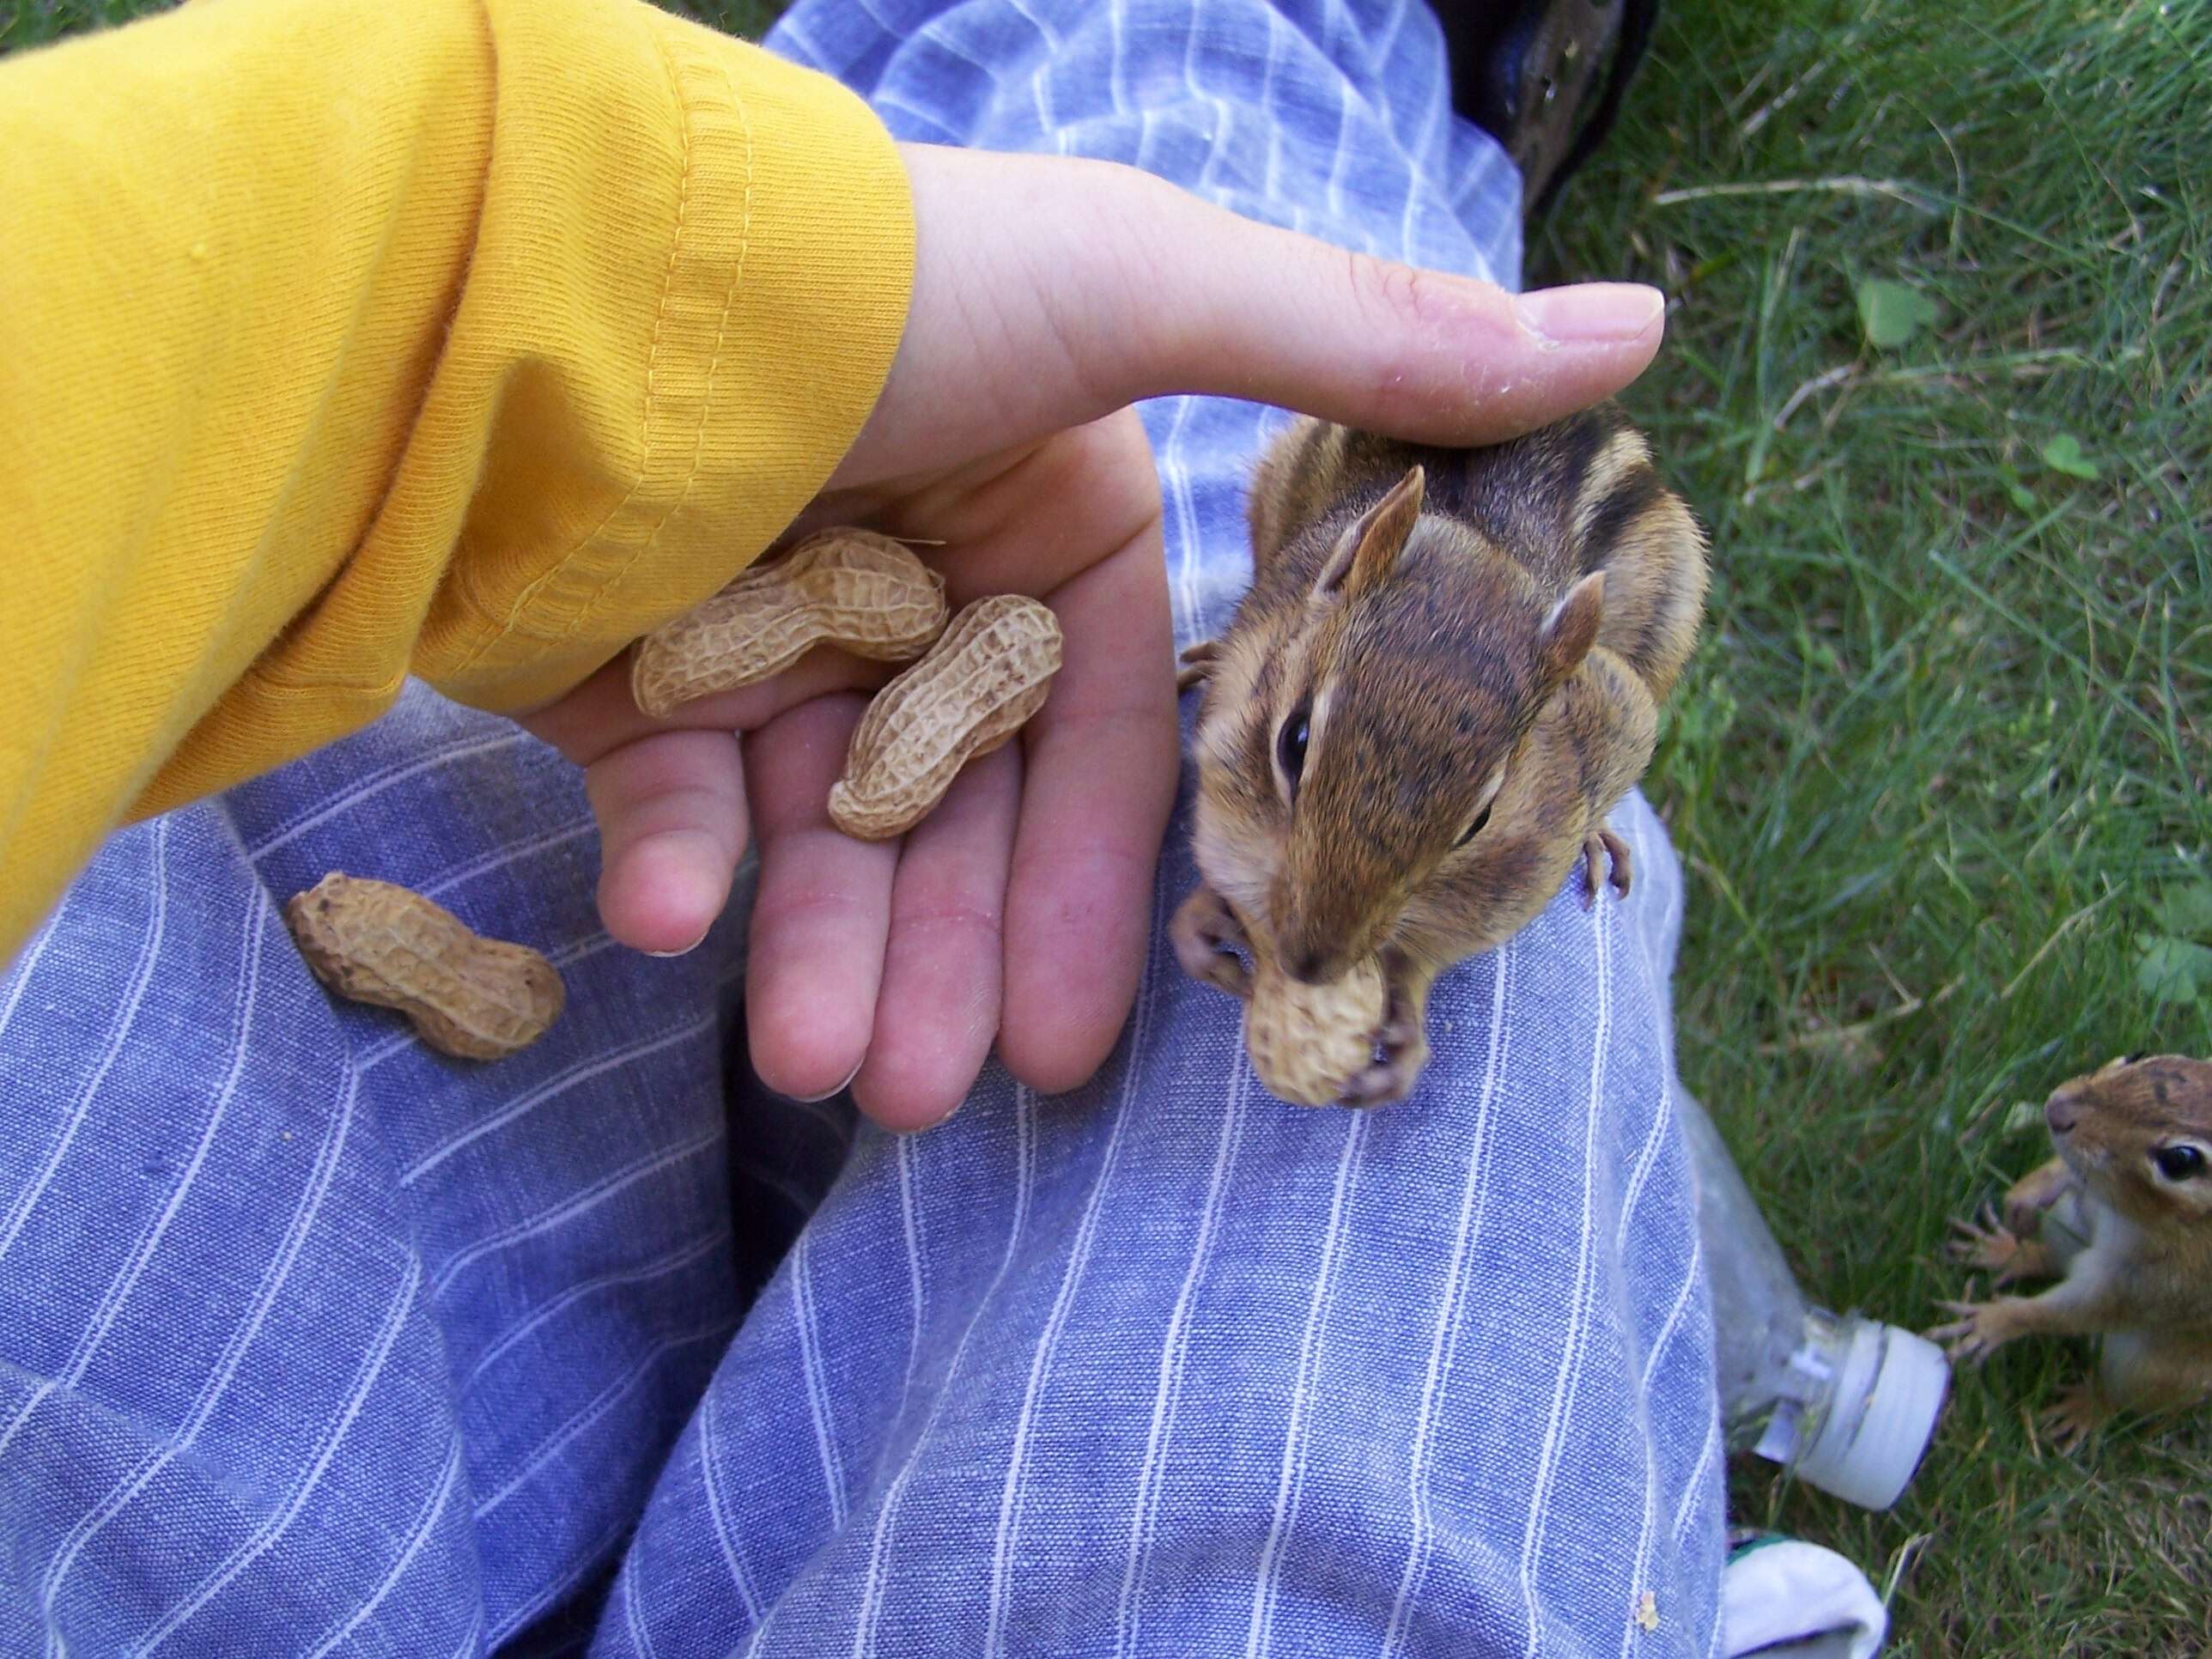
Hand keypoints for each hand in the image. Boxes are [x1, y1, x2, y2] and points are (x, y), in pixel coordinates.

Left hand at [525, 143, 1667, 1131]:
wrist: (588, 274)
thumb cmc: (894, 286)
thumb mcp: (1145, 293)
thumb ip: (1367, 345)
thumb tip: (1641, 331)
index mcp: (1049, 518)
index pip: (1097, 740)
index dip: (1085, 889)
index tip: (1077, 1039)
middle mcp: (913, 586)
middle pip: (952, 817)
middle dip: (942, 958)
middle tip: (927, 1097)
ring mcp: (763, 630)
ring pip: (813, 838)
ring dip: (825, 958)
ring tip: (828, 1075)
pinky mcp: (621, 666)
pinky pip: (659, 801)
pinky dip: (670, 870)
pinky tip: (674, 930)